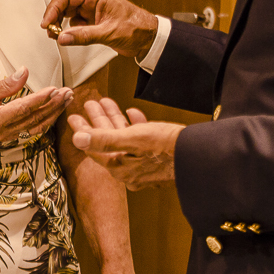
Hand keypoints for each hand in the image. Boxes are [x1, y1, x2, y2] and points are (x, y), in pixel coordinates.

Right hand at [0, 67, 72, 142]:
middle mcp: (4, 132)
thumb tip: (24, 71)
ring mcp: (9, 136)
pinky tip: (57, 107)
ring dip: (54, 112)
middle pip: (34, 119)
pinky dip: (47, 117)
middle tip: (68, 92)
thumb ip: (6, 84)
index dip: (40, 99)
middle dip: (53, 105)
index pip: (23, 109)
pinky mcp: (13, 135)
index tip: (55, 89)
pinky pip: (34, 127)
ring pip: (38, 125)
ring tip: (67, 99)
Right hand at [41, 0, 157, 58]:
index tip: (46, 23)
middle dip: (54, 16)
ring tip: (56, 36)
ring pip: (67, 12)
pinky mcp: (92, 19)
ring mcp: (92, 9)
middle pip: (64, 2)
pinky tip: (69, 37)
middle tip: (49, 32)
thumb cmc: (135, 29)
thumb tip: (62, 38)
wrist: (149, 38)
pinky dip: (68, 29)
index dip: (53, 8)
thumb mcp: (108, 33)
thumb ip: (83, 36)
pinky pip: (74, 22)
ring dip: (59, 23)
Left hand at [68, 98, 182, 189]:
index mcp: (120, 167)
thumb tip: (77, 139)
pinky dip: (134, 126)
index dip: (82, 130)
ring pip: (123, 139)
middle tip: (88, 105)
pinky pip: (140, 142)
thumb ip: (104, 139)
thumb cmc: (167, 147)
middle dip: (97, 121)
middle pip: (107, 142)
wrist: (200, 157)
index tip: (73, 116)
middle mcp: (130, 170)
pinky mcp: (158, 160)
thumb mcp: (132, 139)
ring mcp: (144, 166)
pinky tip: (133, 113)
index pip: (93, 148)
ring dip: (114, 120)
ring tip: (106, 102)